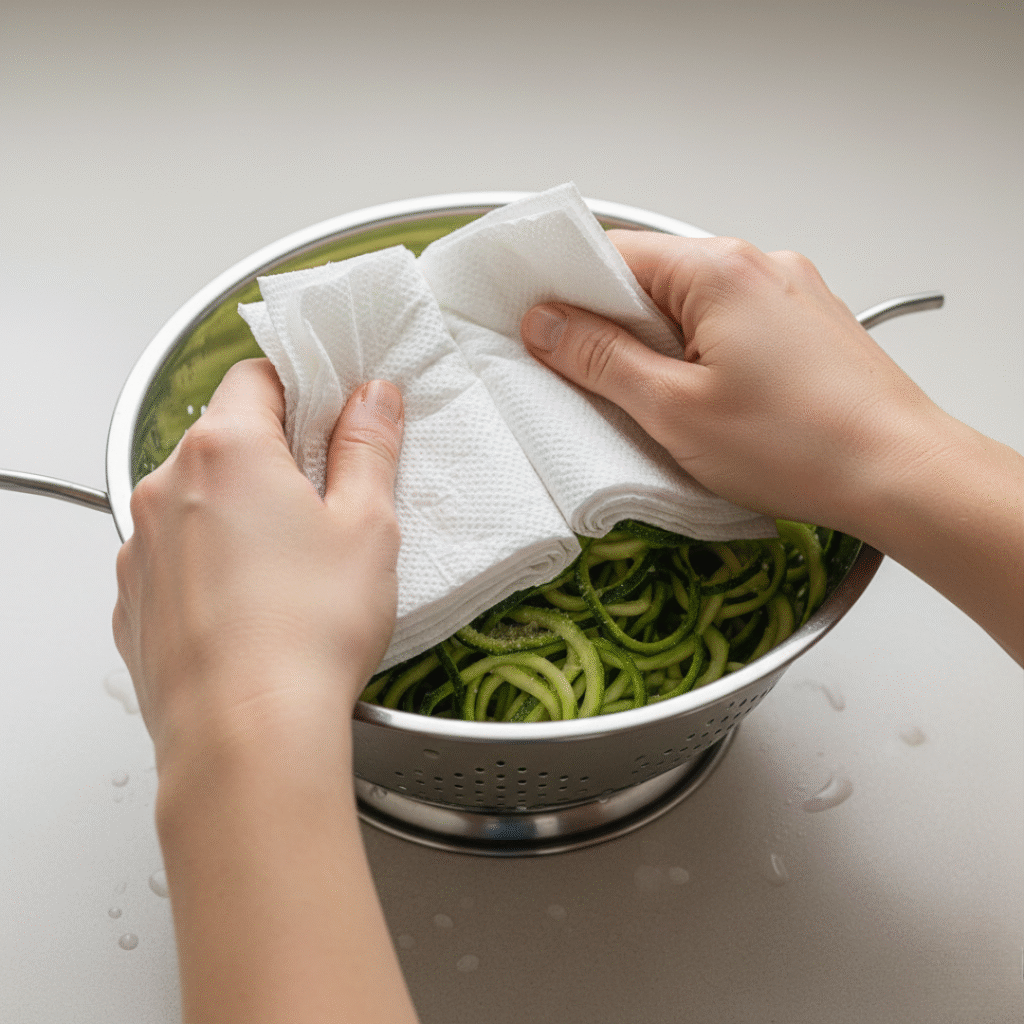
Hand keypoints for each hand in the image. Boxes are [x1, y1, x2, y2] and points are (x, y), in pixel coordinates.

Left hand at [113, 358, 404, 764]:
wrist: (246, 738)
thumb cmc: (307, 634)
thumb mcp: (367, 526)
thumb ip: (368, 447)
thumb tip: (371, 400)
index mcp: (228, 451)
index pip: (258, 376)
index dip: (303, 389)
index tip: (334, 420)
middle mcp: (167, 487)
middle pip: (226, 439)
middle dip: (277, 458)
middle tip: (328, 504)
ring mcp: (142, 547)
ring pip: (199, 501)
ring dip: (241, 513)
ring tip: (293, 570)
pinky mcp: (135, 600)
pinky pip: (177, 558)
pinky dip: (212, 565)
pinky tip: (255, 606)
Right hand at [521, 231, 942, 533]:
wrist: (902, 474)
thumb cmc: (798, 444)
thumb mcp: (673, 409)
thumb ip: (599, 359)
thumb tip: (545, 323)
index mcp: (719, 269)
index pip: (613, 253)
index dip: (566, 291)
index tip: (538, 329)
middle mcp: (758, 264)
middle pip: (653, 278)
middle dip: (614, 326)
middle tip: (592, 381)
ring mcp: (788, 291)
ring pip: (692, 305)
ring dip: (659, 344)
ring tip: (657, 403)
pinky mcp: (806, 324)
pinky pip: (730, 324)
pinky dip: (701, 353)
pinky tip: (704, 402)